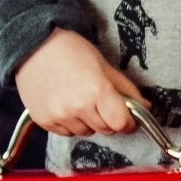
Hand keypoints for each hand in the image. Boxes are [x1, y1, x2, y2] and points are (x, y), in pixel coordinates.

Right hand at [14, 30, 145, 134]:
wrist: (35, 47)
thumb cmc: (70, 51)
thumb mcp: (104, 65)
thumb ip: (126, 89)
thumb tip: (145, 106)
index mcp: (97, 91)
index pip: (121, 123)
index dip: (128, 122)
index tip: (129, 119)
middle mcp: (77, 107)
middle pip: (106, 130)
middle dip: (109, 119)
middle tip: (102, 102)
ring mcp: (59, 116)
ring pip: (86, 133)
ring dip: (89, 122)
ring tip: (81, 99)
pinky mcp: (44, 121)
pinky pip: (67, 133)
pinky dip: (71, 124)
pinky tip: (66, 104)